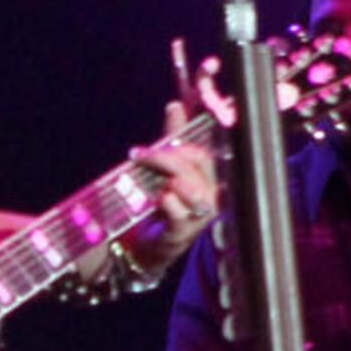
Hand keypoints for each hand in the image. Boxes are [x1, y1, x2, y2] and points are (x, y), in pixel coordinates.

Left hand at [127, 122, 222, 268]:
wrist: (146, 245)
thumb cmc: (161, 205)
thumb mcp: (165, 168)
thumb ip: (172, 139)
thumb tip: (176, 105)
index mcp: (209, 178)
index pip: (201, 152)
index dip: (178, 143)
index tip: (150, 145)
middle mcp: (211, 196)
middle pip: (196, 164)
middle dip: (165, 156)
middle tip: (139, 155)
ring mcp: (200, 216)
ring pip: (190, 187)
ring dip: (166, 177)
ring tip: (146, 178)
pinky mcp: (183, 233)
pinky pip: (180, 212)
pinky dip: (167, 202)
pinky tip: (158, 197)